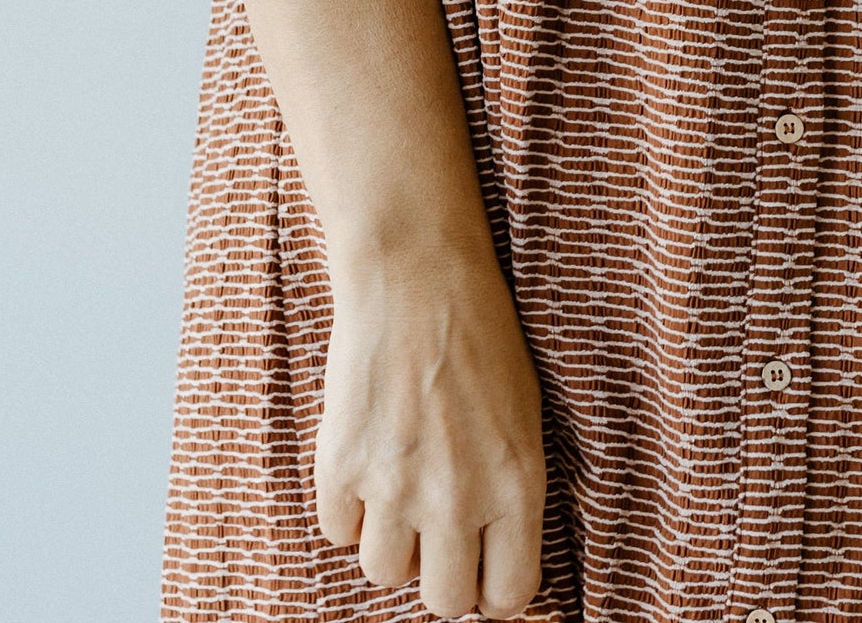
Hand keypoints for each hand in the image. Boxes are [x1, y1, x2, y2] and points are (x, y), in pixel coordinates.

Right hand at [314, 239, 548, 617]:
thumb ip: (508, 492)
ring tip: (401, 482)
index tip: (483, 568)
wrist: (416, 272)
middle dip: (443, 573)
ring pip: (385, 571)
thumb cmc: (479, 333)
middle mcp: (457, 498)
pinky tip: (367, 460)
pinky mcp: (341, 464)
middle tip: (439, 531)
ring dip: (392, 538)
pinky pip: (338, 532)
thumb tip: (491, 558)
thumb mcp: (522, 414)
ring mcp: (394, 486)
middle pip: (444, 600)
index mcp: (515, 484)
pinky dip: (349, 507)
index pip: (508, 595)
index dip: (494, 589)